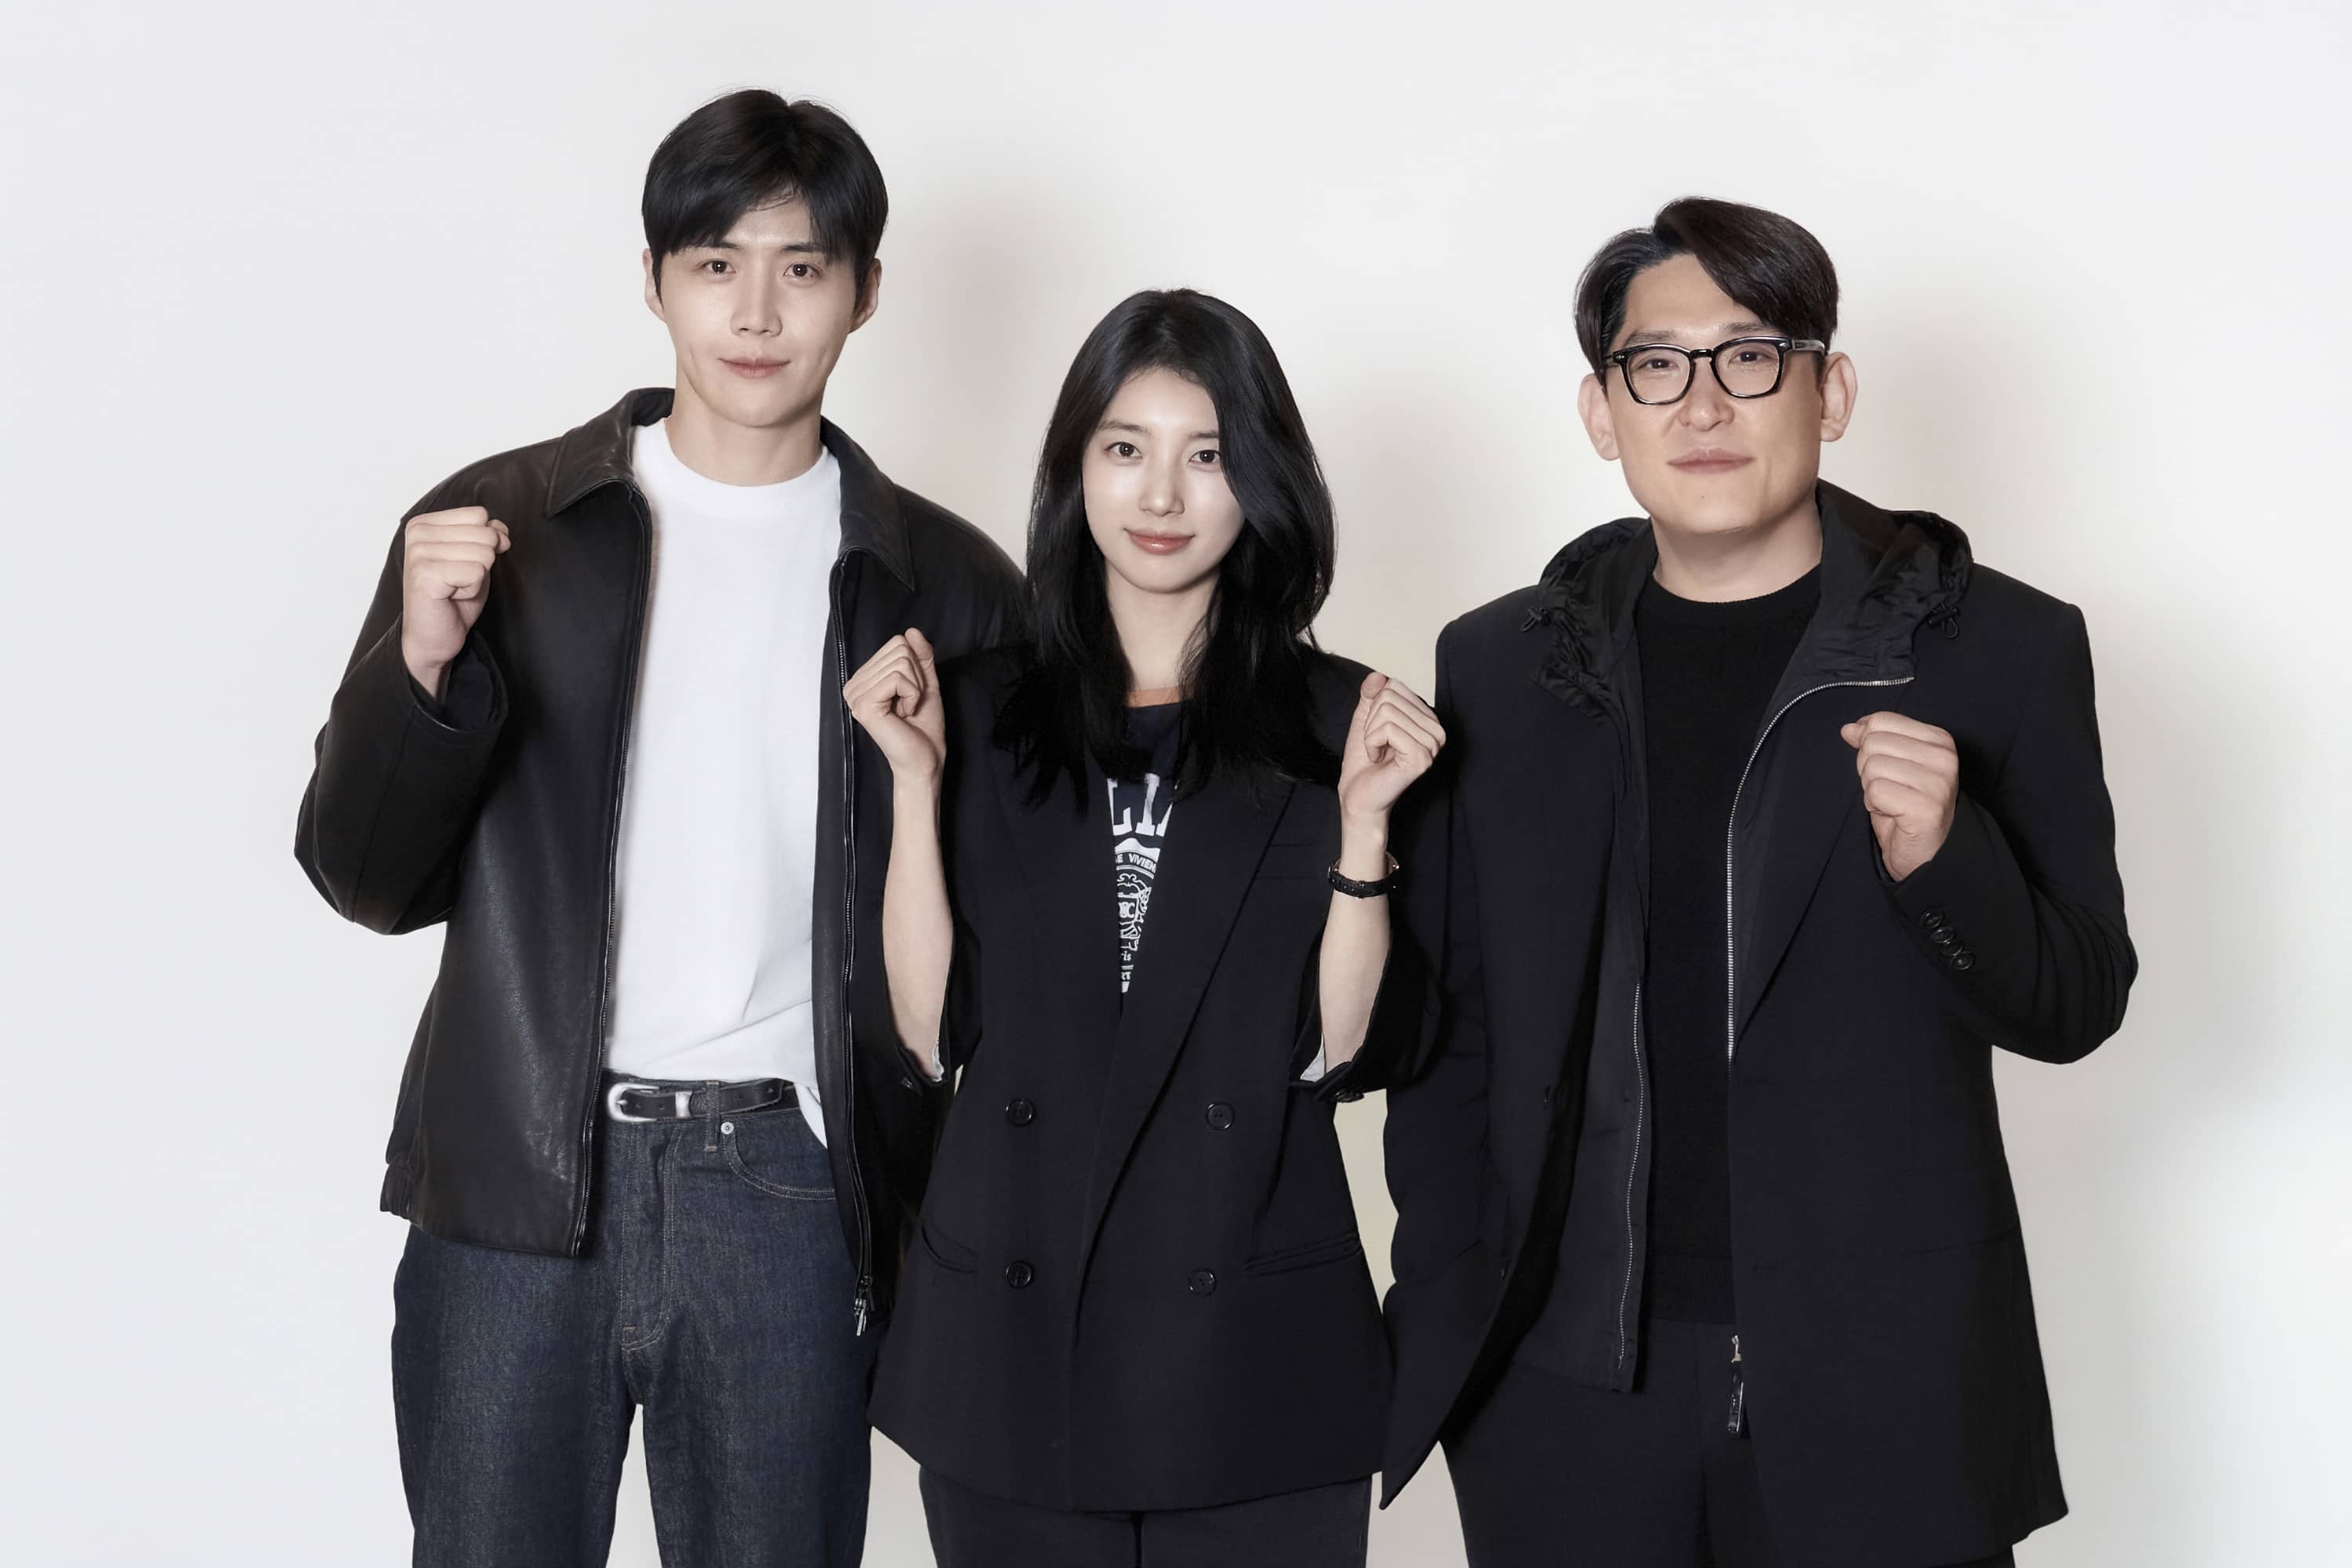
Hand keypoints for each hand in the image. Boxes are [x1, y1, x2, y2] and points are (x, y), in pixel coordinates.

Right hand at [400, 506, 510, 695]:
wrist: (432, 637)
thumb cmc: (452, 599)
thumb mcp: (476, 559)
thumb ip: (488, 537)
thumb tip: (501, 529)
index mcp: (424, 523)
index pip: (479, 514)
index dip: (484, 543)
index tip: (461, 565)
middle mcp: (417, 533)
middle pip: (485, 533)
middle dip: (481, 563)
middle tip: (458, 581)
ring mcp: (419, 552)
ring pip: (484, 553)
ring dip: (476, 578)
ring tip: (454, 589)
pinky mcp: (426, 573)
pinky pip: (477, 572)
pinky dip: (472, 590)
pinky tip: (451, 597)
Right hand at [844, 628, 946, 783]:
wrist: (925, 760)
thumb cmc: (923, 728)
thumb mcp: (925, 683)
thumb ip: (920, 656)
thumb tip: (911, 630)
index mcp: (864, 679)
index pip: (897, 643)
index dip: (916, 667)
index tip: (911, 694)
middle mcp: (854, 685)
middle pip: (899, 649)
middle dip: (917, 677)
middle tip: (910, 704)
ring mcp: (856, 695)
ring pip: (901, 662)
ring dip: (915, 687)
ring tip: (907, 710)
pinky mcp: (864, 705)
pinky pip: (898, 678)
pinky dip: (912, 694)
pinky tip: (904, 714)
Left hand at [1336, 671, 1445, 838]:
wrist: (1358, 795)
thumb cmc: (1364, 760)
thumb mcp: (1365, 719)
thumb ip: (1372, 695)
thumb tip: (1378, 675)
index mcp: (1427, 718)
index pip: (1394, 686)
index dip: (1375, 708)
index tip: (1378, 733)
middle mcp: (1436, 730)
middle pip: (1390, 696)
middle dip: (1371, 721)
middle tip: (1377, 745)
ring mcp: (1432, 745)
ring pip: (1388, 711)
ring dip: (1371, 734)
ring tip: (1379, 753)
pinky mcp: (1422, 757)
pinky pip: (1388, 729)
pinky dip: (1372, 743)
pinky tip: (1379, 759)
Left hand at [1841, 712, 1958, 880]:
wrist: (1927, 852)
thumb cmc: (1907, 807)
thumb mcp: (1890, 765)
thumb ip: (1872, 741)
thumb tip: (1849, 728)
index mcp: (1939, 740)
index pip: (1882, 721)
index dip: (1869, 745)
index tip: (1887, 767)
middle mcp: (1944, 758)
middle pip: (1872, 743)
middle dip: (1868, 769)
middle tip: (1890, 789)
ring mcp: (1937, 782)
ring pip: (1871, 767)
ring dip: (1872, 790)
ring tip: (1892, 802)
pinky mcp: (1926, 807)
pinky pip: (1875, 792)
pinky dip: (1874, 806)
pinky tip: (1892, 815)